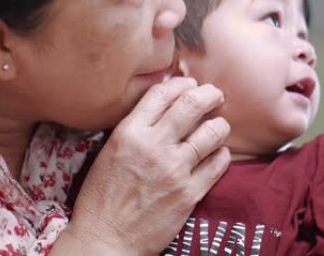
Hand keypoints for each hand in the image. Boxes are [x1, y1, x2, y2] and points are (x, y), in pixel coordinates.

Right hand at [54, 77, 230, 255]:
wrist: (107, 239)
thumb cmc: (102, 197)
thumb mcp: (110, 151)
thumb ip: (136, 128)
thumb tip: (162, 106)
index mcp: (129, 133)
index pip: (163, 93)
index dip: (181, 83)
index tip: (190, 84)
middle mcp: (154, 146)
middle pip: (193, 105)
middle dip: (210, 95)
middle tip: (215, 95)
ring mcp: (174, 169)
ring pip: (212, 132)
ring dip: (219, 125)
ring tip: (218, 126)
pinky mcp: (190, 193)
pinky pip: (218, 163)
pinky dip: (222, 154)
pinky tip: (217, 154)